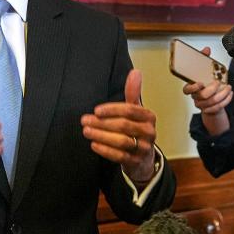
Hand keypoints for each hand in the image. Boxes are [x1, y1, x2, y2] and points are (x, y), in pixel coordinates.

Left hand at [81, 69, 157, 183]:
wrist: (143, 157)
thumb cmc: (136, 129)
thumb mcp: (135, 111)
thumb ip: (133, 92)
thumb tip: (135, 72)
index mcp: (149, 117)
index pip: (130, 110)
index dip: (112, 110)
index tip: (96, 110)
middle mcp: (149, 132)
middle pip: (124, 126)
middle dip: (102, 123)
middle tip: (85, 120)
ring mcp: (144, 148)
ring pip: (121, 141)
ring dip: (101, 135)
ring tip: (86, 131)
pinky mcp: (136, 162)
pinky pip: (119, 156)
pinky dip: (105, 150)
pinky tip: (94, 144)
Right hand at [182, 47, 232, 135]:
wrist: (210, 95)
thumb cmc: (206, 81)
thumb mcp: (204, 69)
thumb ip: (204, 59)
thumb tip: (206, 49)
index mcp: (192, 86)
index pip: (186, 90)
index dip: (193, 88)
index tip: (200, 83)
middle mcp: (196, 96)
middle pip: (201, 97)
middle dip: (212, 89)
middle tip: (218, 83)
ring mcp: (202, 104)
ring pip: (211, 103)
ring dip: (222, 95)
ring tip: (228, 88)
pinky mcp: (210, 109)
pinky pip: (217, 108)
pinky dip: (226, 101)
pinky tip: (229, 95)